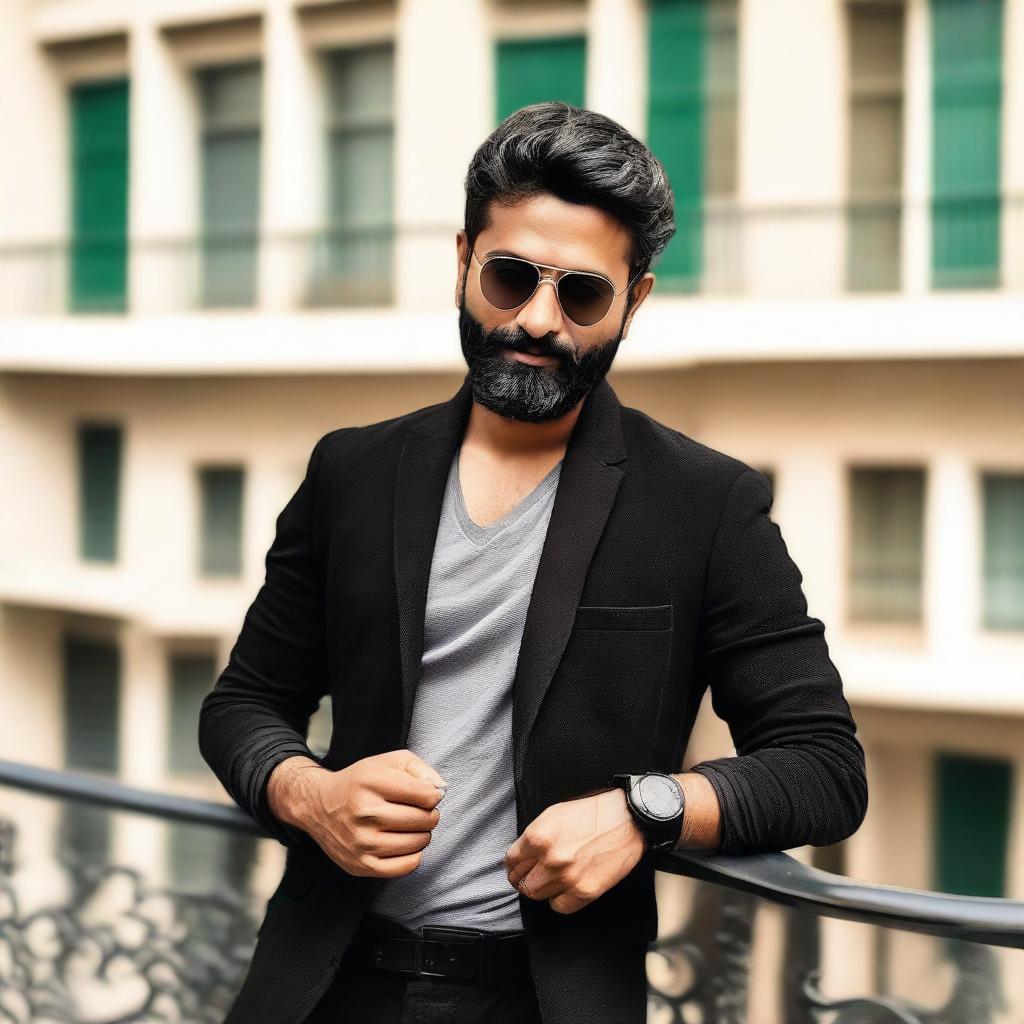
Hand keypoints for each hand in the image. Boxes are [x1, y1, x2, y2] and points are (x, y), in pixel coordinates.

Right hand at [272, 750, 447, 877]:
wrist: (319, 805)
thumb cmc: (360, 782)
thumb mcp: (388, 762)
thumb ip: (420, 769)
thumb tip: (441, 790)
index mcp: (372, 782)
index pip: (426, 795)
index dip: (433, 795)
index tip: (426, 795)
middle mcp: (365, 812)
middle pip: (425, 819)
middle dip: (430, 814)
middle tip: (419, 811)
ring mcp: (362, 842)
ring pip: (419, 843)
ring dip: (423, 834)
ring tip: (411, 825)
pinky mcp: (361, 865)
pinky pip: (407, 866)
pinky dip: (414, 854)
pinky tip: (405, 843)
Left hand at [503, 788, 646, 914]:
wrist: (627, 820)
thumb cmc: (592, 813)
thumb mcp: (554, 814)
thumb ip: (534, 836)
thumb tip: (521, 855)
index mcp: (539, 836)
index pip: (511, 860)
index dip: (512, 865)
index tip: (516, 868)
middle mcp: (550, 859)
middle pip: (522, 882)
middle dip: (523, 879)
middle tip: (529, 877)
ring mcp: (568, 877)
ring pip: (538, 895)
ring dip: (540, 889)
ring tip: (548, 881)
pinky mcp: (585, 892)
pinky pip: (559, 906)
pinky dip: (559, 900)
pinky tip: (564, 888)